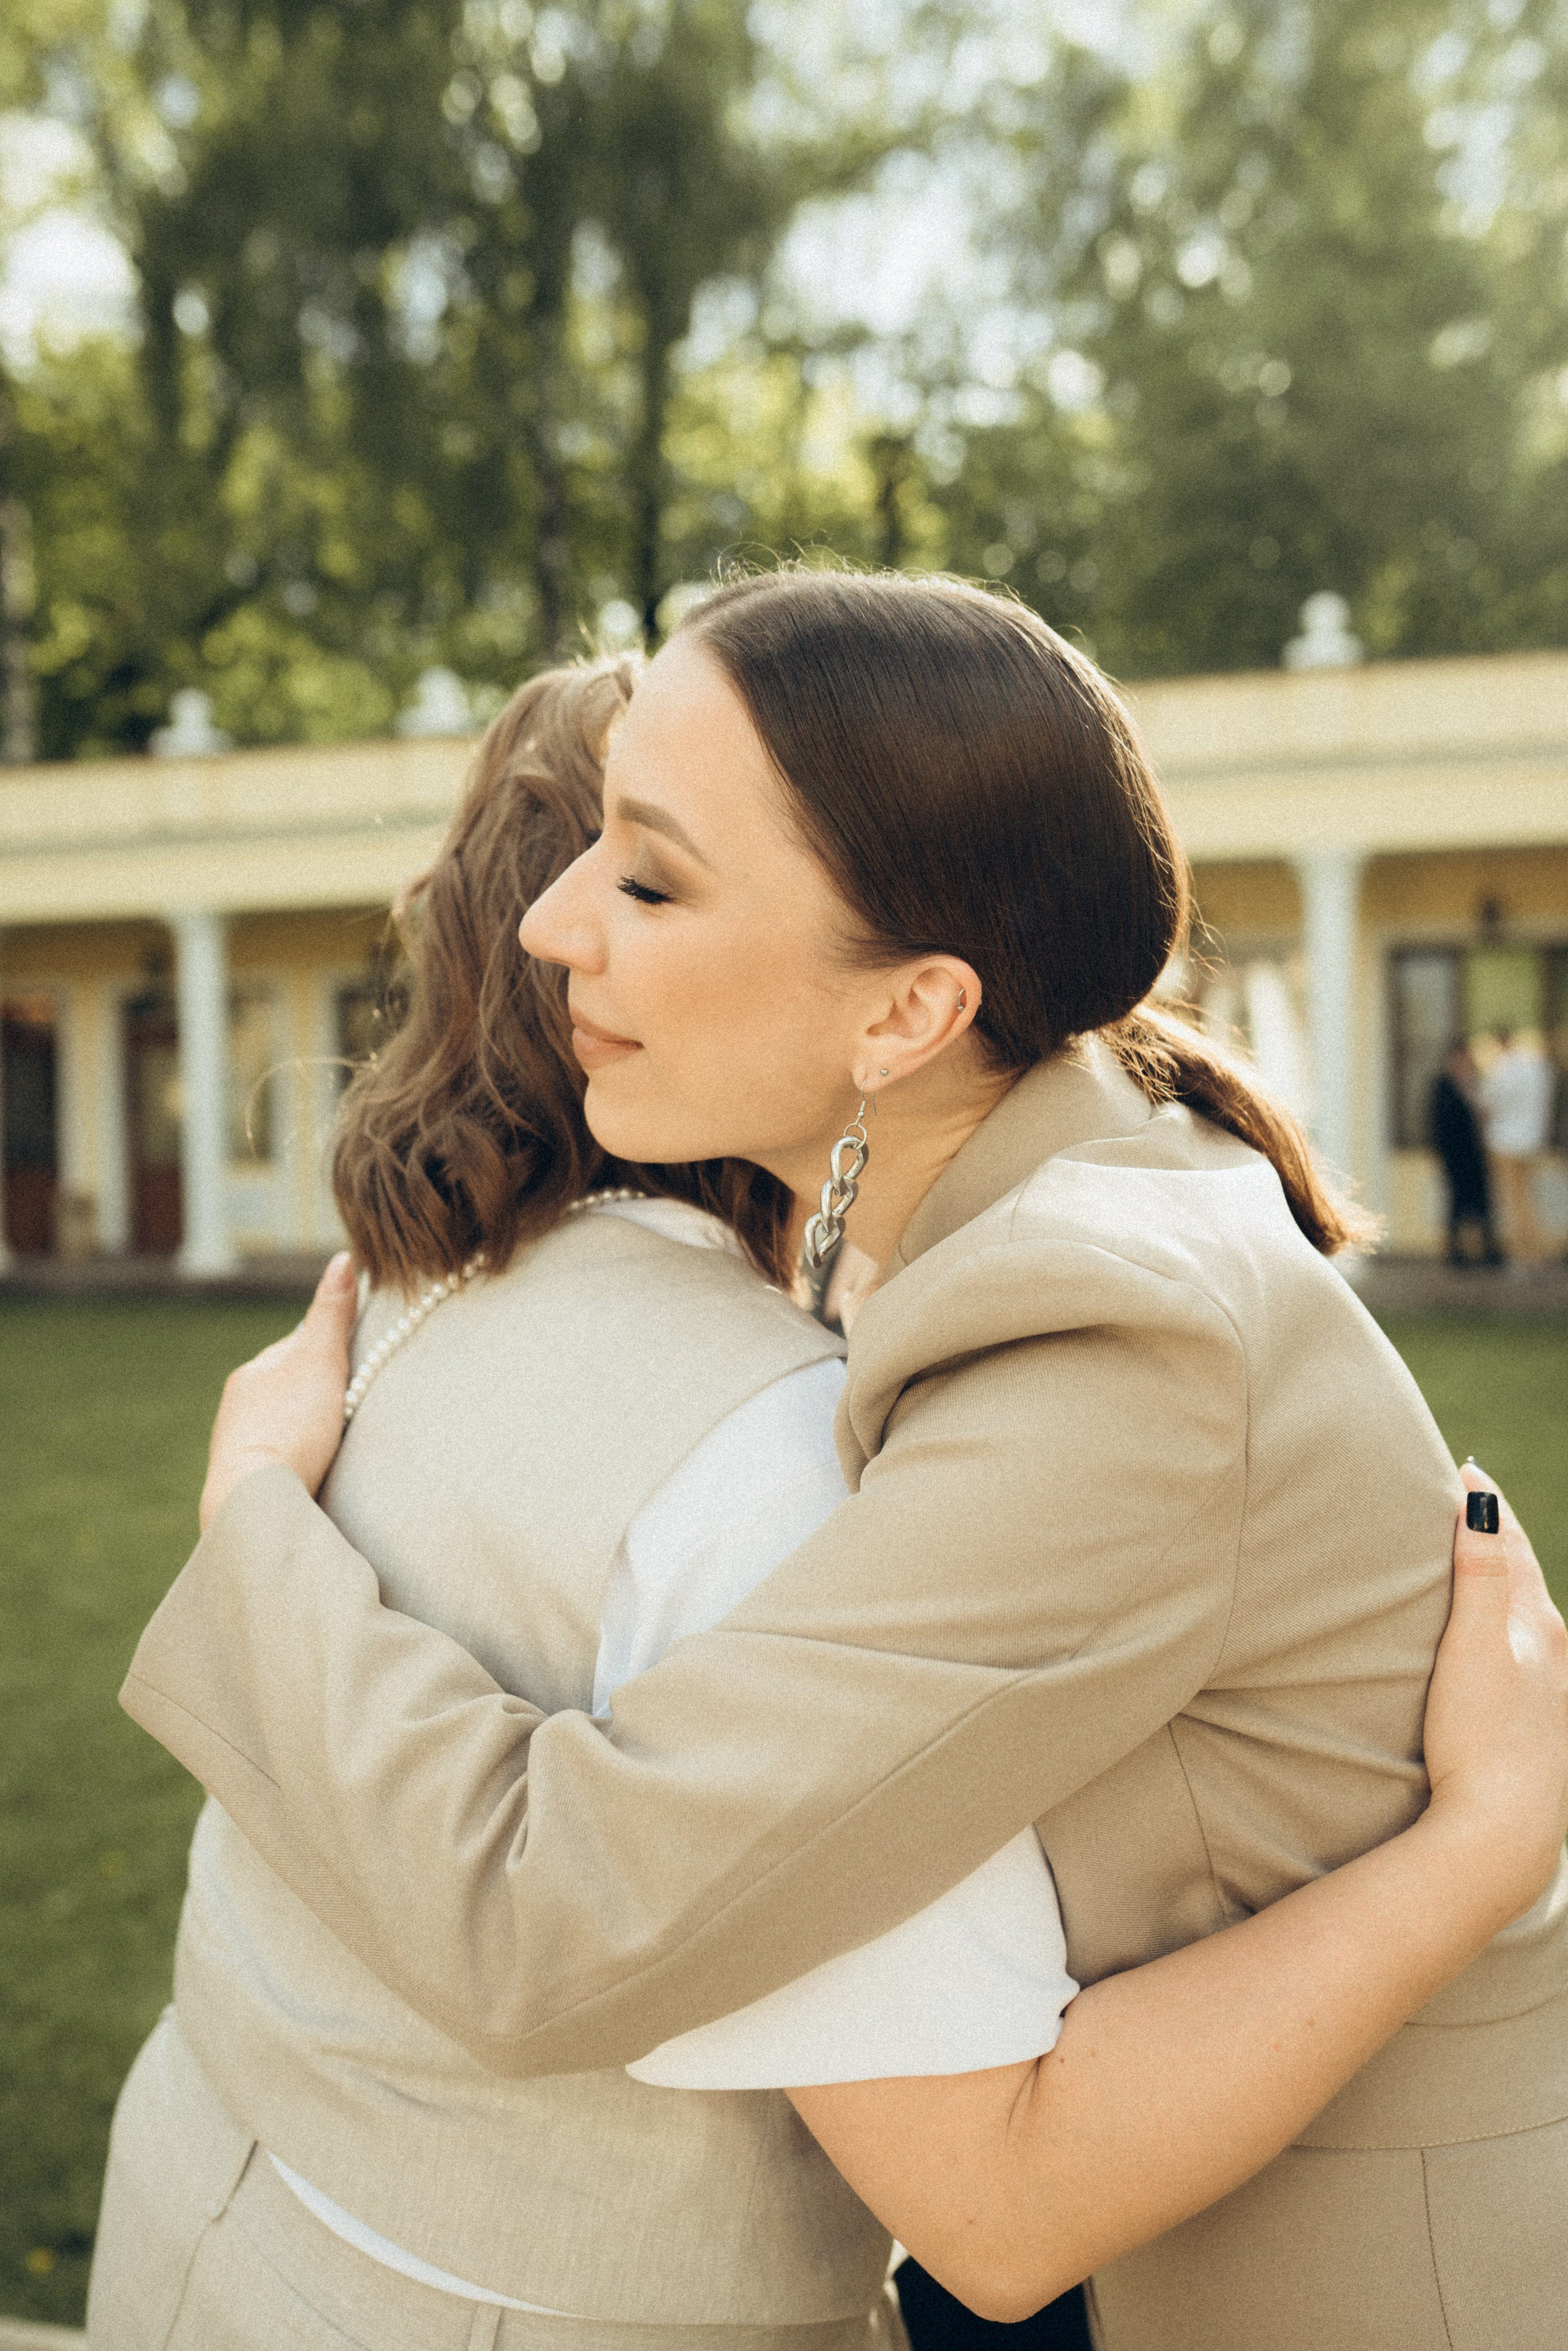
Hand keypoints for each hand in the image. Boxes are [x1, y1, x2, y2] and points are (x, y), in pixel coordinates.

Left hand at [198, 1253, 358, 1530]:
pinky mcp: (245, 1482)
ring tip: (335, 1443)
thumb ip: (331, 1314)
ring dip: (307, 1429)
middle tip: (353, 1406)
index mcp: (254, 1372)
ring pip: (282, 1424)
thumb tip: (342, 1259)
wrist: (253, 1500)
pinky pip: (278, 1458)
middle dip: (319, 1393)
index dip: (334, 1350)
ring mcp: (238, 1444)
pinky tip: (312, 1472)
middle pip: (291, 1387)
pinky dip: (296, 1458)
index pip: (300, 1347)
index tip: (359, 1361)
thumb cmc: (289, 1428)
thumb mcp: (319, 1361)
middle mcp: (239, 1405)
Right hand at [1421, 1464, 1567, 1925]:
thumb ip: (1482, 1572)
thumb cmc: (1483, 1736)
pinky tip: (1492, 1653)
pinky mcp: (1538, 1733)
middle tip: (1466, 1507)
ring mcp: (1552, 1698)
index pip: (1513, 1546)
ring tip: (1476, 1570)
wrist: (1502, 1833)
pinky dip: (1505, 1634)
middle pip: (1527, 1581)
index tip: (1461, 1468)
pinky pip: (1523, 1661)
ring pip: (1529, 1624)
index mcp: (1542, 1627)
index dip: (1487, 1505)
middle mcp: (1557, 1658)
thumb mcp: (1476, 1644)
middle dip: (1498, 1541)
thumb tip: (1483, 1501)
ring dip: (1504, 1591)